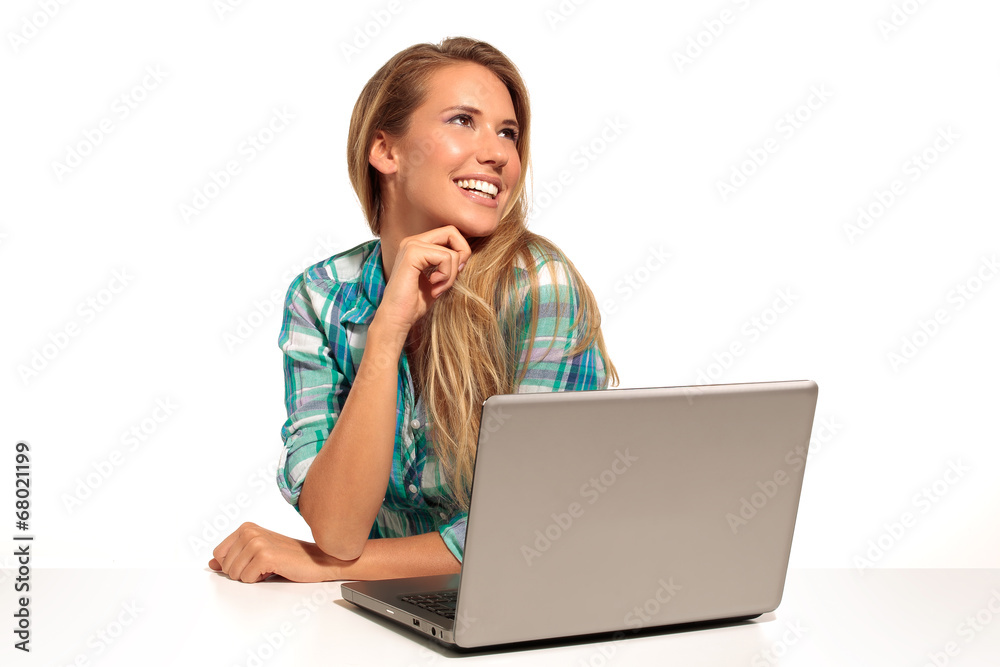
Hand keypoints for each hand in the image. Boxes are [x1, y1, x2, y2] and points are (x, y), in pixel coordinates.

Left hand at [208, 522, 339, 582]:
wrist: (317, 559)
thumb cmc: (290, 557)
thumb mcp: (257, 553)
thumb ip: (232, 556)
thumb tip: (211, 563)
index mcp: (246, 527)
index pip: (217, 554)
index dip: (233, 564)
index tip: (251, 561)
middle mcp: (249, 531)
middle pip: (224, 566)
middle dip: (242, 572)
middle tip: (263, 565)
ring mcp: (256, 542)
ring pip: (234, 574)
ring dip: (251, 576)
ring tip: (269, 567)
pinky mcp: (265, 556)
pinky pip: (247, 579)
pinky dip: (260, 580)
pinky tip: (274, 570)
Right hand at [378, 225, 471, 331]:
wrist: (397, 318)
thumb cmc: (415, 303)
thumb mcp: (438, 279)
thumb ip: (448, 264)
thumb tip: (465, 254)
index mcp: (418, 245)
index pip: (450, 233)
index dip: (460, 252)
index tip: (453, 274)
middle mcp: (413, 241)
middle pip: (452, 231)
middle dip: (461, 256)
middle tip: (451, 278)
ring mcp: (411, 245)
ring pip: (451, 251)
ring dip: (451, 274)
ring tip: (438, 288)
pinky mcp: (412, 253)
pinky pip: (446, 257)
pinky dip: (446, 276)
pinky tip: (434, 288)